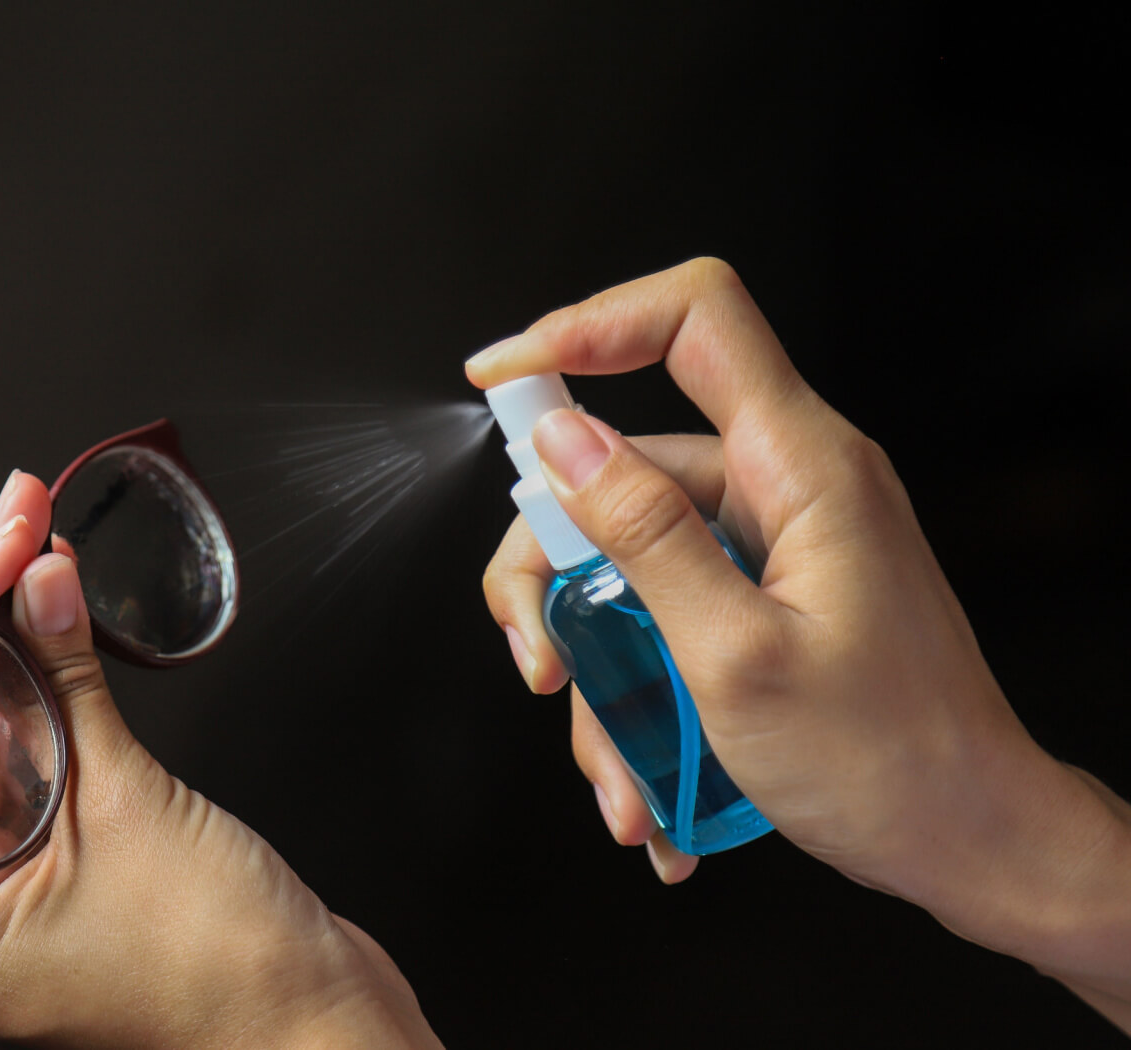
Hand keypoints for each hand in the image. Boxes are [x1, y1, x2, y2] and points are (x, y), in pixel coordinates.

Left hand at [0, 472, 440, 1048]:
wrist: (316, 1019)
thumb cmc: (223, 966)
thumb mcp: (130, 802)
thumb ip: (71, 682)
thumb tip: (35, 583)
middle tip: (16, 522)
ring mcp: (23, 890)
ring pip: (6, 739)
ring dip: (26, 642)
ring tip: (39, 548)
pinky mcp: (77, 866)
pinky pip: (52, 763)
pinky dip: (61, 690)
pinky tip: (63, 617)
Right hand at [468, 259, 1130, 1020]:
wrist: (967, 838)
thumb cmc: (885, 760)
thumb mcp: (734, 654)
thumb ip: (644, 534)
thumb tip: (563, 440)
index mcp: (800, 466)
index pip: (694, 319)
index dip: (589, 323)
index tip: (504, 377)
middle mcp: (785, 485)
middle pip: (622, 467)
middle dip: (555, 573)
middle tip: (539, 661)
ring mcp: (772, 542)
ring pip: (628, 557)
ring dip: (598, 666)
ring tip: (617, 772)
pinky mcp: (761, 592)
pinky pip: (662, 607)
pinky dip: (636, 689)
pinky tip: (645, 779)